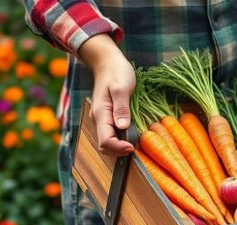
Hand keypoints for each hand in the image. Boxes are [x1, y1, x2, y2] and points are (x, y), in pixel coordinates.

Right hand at [78, 34, 135, 155]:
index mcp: (101, 113)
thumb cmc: (116, 72)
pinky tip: (133, 134)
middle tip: (137, 146)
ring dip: (121, 146)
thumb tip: (122, 127)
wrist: (107, 62)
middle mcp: (99, 119)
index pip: (105, 141)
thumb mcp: (121, 87)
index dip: (118, 148)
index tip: (133, 146)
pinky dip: (122, 139)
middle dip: (119, 151)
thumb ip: (121, 107)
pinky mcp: (108, 117)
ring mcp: (103, 119)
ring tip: (136, 141)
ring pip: (108, 141)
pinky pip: (112, 134)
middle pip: (105, 146)